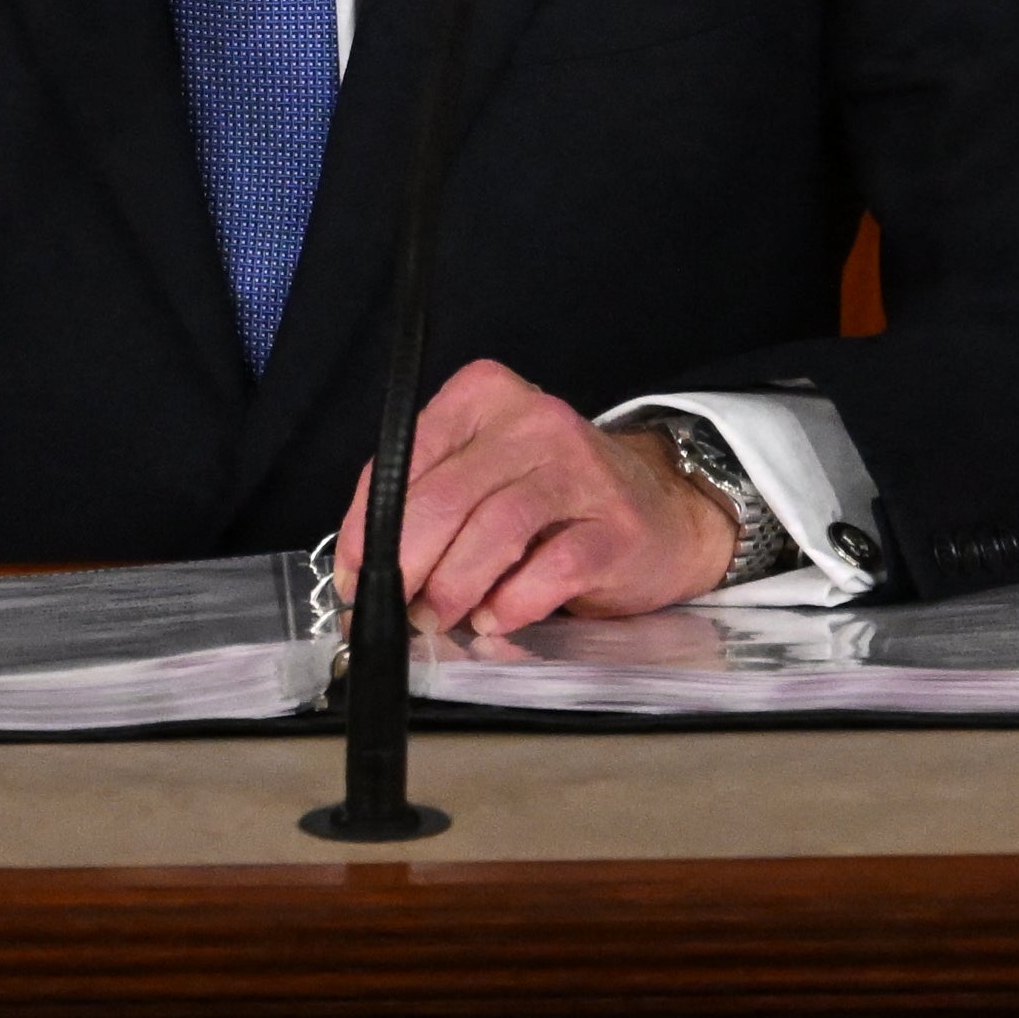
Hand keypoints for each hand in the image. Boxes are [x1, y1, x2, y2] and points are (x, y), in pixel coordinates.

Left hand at [328, 363, 739, 638]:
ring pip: (494, 529)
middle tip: (395, 611)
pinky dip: (513, 601)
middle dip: (407, 566)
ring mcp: (580, 470)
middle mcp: (533, 421)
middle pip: (446, 497)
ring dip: (453, 588)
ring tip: (438, 620)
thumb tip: (364, 571)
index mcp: (484, 396)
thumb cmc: (554, 502)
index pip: (404, 458)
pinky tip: (495, 618)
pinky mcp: (617, 525)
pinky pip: (553, 567)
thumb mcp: (484, 478)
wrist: (664, 513)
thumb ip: (429, 505)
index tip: (354, 578)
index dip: (367, 525)